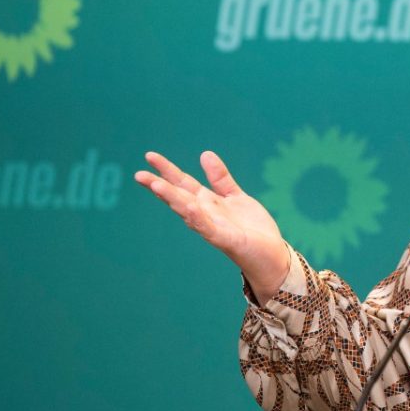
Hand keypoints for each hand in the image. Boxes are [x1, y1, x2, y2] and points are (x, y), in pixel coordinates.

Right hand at [134, 150, 289, 303]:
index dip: (168, 170)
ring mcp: (213, 227)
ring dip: (172, 198)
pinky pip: (208, 227)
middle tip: (138, 174)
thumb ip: (220, 178)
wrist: (271, 256)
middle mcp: (206, 214)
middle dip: (159, 185)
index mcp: (208, 203)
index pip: (184, 183)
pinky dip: (197, 217)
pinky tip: (188, 206)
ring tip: (156, 185)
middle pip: (179, 196)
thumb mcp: (236, 196)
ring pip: (188, 210)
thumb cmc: (251, 229)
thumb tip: (204, 154)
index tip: (149, 156)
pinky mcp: (225, 240)